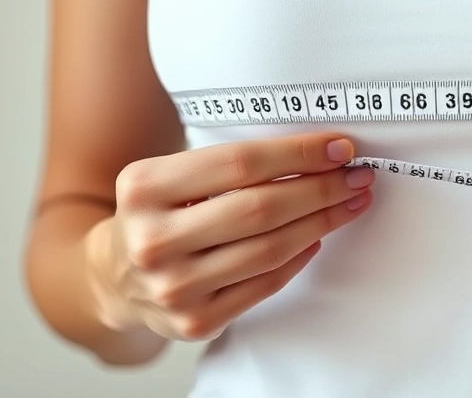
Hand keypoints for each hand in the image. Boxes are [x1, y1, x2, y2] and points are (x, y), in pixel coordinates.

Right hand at [85, 133, 374, 341]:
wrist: (115, 274)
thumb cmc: (159, 213)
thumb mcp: (171, 175)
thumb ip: (230, 164)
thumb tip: (318, 153)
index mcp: (144, 187)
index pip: (240, 163)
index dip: (299, 154)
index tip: (340, 148)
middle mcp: (153, 239)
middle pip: (261, 208)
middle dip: (321, 189)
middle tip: (356, 177)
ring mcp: (172, 287)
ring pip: (270, 249)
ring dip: (322, 222)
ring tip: (349, 203)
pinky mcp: (194, 321)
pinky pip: (265, 283)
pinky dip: (299, 257)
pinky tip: (316, 236)